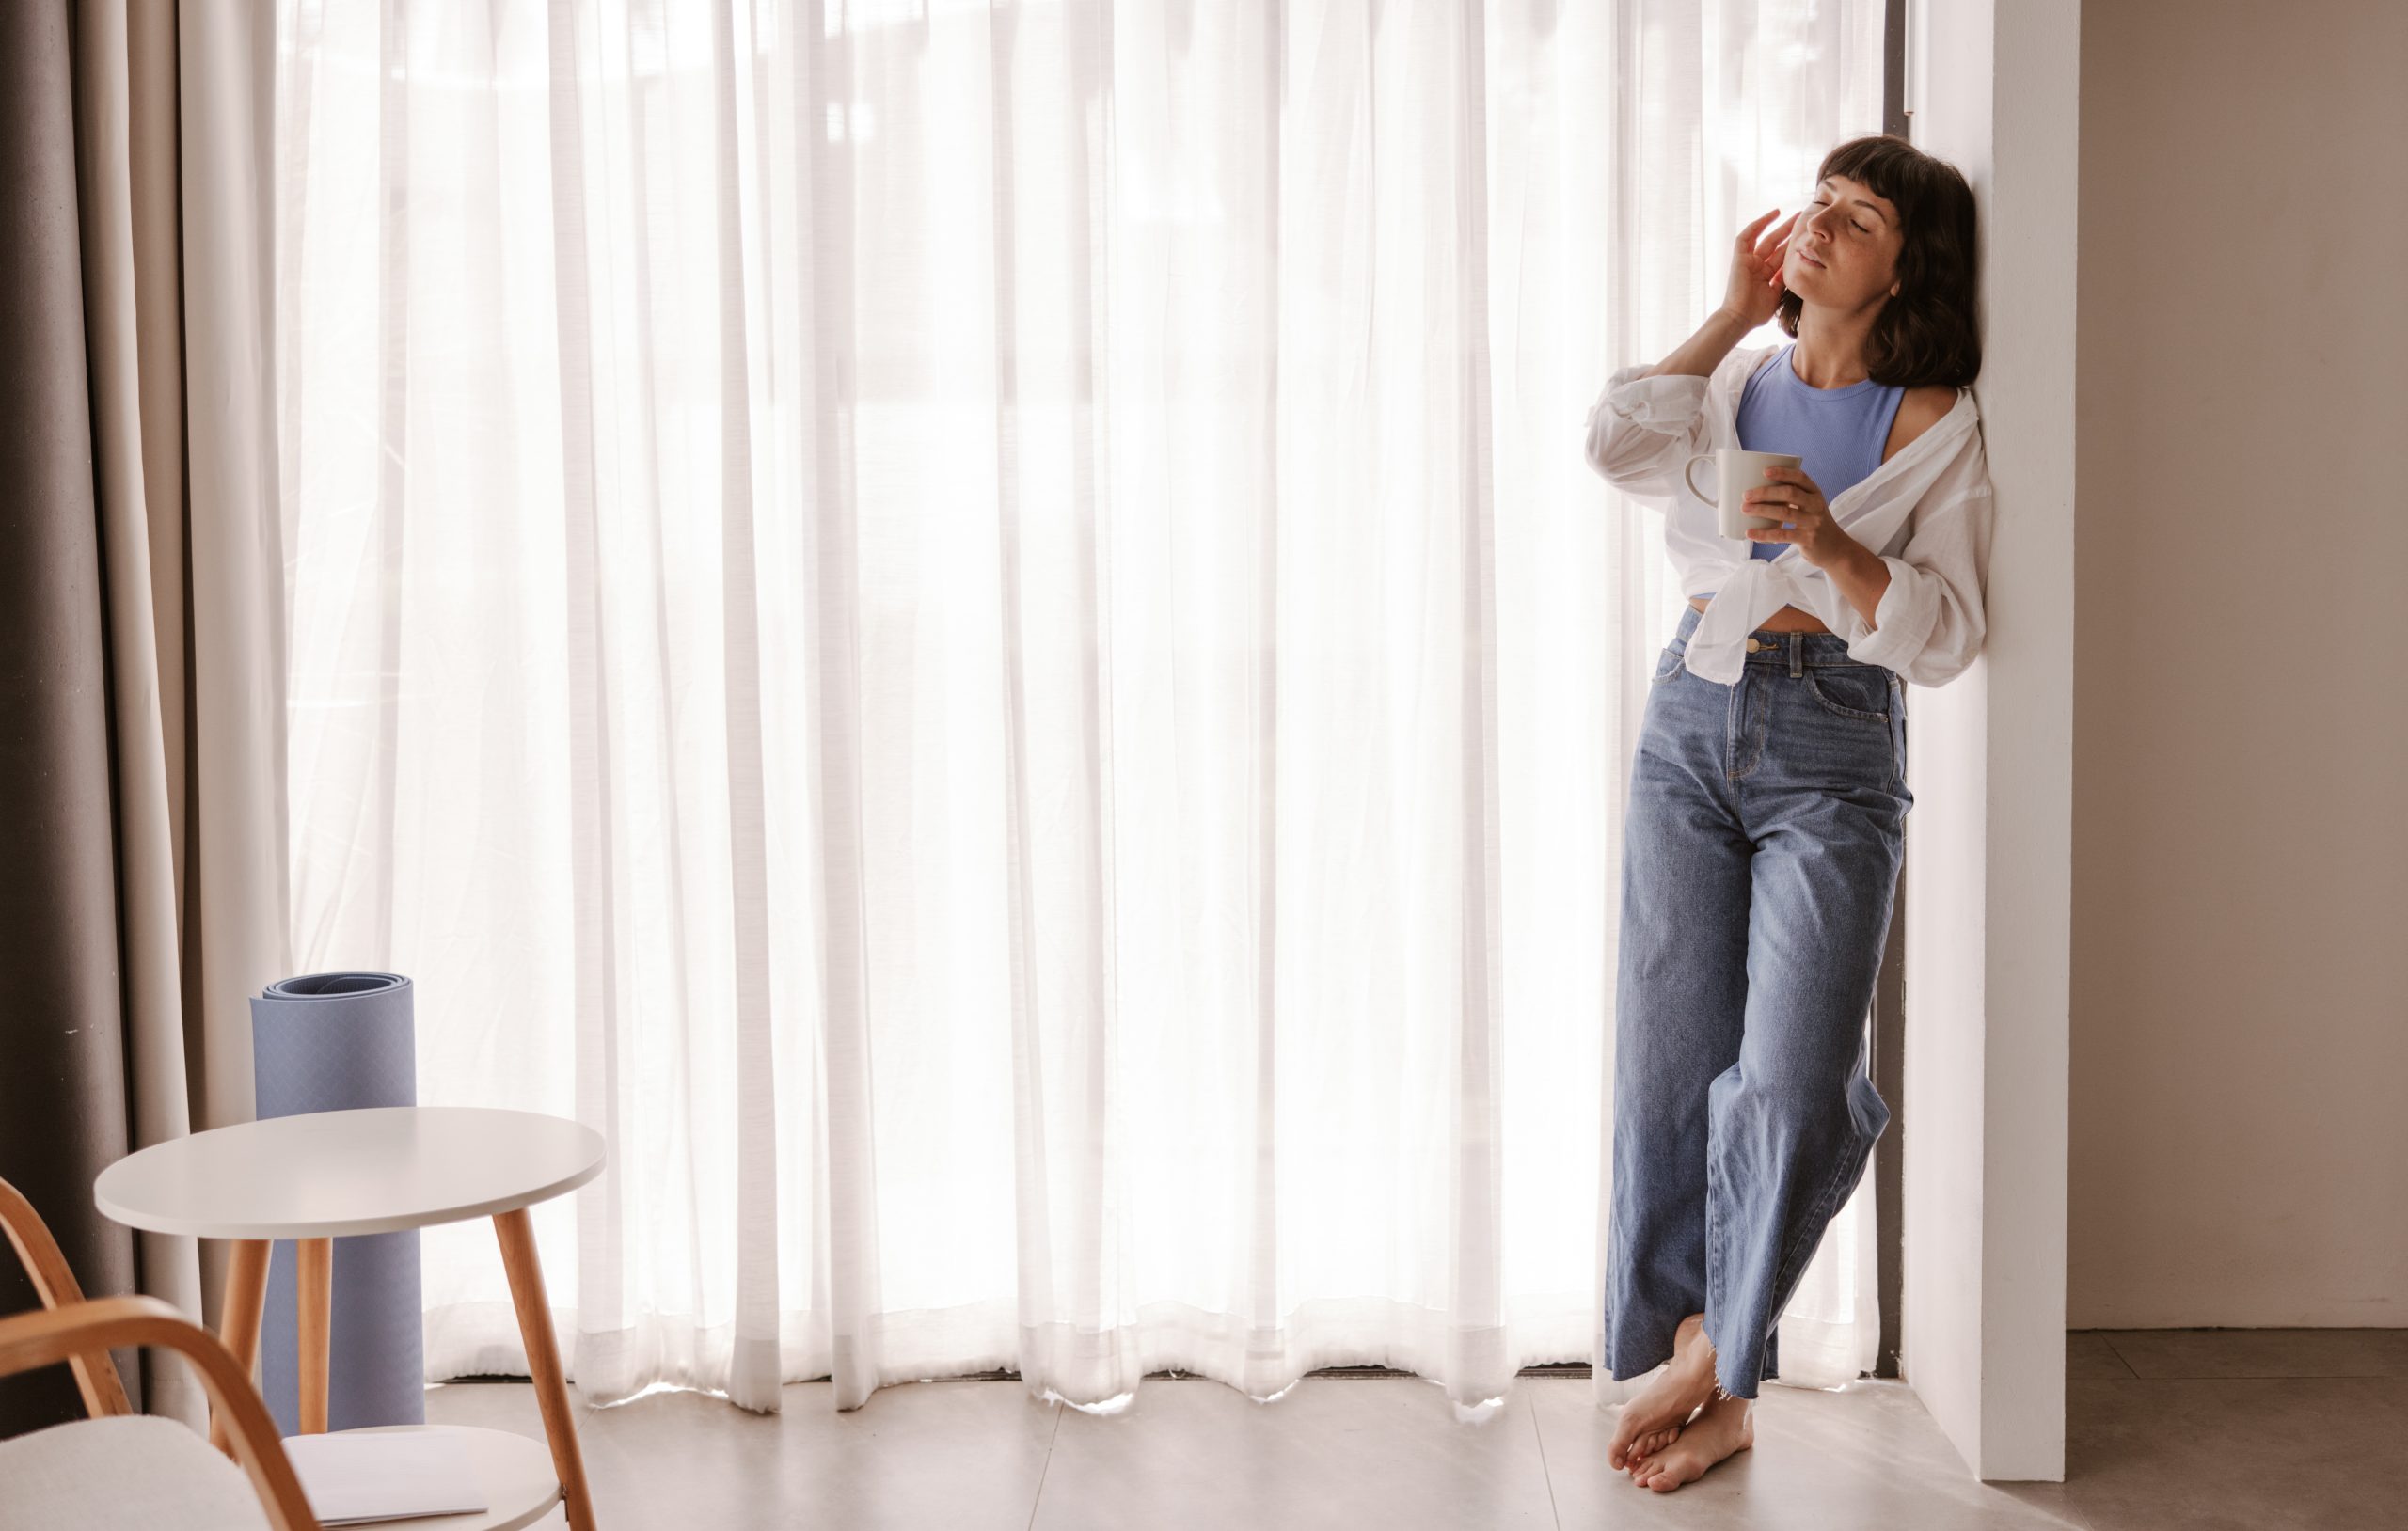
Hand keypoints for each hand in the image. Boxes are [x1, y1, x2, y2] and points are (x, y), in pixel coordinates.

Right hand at [1720, 208, 1802, 329]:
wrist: (1740, 318)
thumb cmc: (1757, 312)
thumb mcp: (1778, 293)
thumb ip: (1785, 279)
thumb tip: (1798, 265)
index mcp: (1765, 276)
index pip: (1781, 256)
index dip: (1793, 246)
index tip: (1808, 238)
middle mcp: (1757, 266)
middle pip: (1775, 244)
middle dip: (1789, 232)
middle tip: (1803, 220)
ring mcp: (1747, 261)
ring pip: (1764, 237)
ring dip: (1778, 225)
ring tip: (1793, 215)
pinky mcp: (1739, 257)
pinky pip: (1747, 236)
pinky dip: (1758, 224)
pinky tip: (1773, 214)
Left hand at [1744, 465, 1862, 570]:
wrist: (1835, 549)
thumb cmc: (1814, 523)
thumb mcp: (1810, 506)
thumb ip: (1793, 498)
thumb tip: (1757, 491)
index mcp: (1815, 493)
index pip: (1800, 478)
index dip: (1783, 473)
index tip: (1764, 471)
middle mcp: (1816, 505)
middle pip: (1789, 494)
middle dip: (1766, 492)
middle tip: (1746, 495)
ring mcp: (1813, 523)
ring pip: (1785, 513)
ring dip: (1762, 510)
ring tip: (1744, 509)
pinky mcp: (1807, 540)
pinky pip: (1782, 535)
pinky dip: (1764, 534)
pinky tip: (1750, 533)